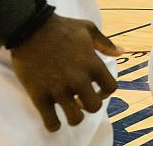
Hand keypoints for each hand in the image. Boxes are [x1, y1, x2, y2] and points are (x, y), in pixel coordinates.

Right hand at [10, 14, 121, 131]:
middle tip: (81, 101)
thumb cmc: (61, 27)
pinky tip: (53, 120)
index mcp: (92, 63)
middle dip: (90, 106)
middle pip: (95, 107)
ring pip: (75, 119)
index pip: (111, 88)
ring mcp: (59, 89)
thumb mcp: (88, 29)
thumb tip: (121, 52)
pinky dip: (54, 125)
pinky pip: (51, 122)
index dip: (106, 91)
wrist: (30, 28)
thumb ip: (105, 43)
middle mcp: (79, 79)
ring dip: (74, 117)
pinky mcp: (40, 96)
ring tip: (68, 111)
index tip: (97, 90)